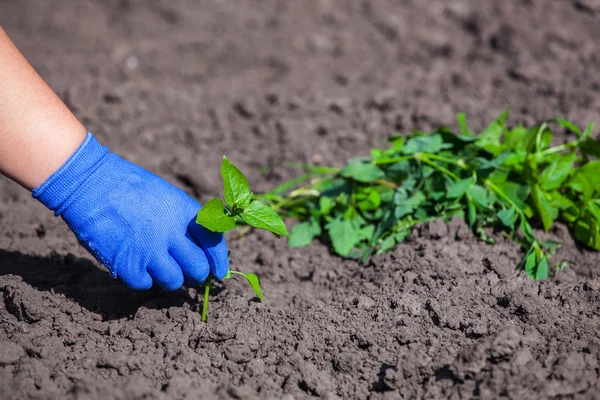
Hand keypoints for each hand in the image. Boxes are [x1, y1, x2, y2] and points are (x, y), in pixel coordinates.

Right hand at [33, 133, 228, 289]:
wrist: (90, 183)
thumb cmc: (129, 187)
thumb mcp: (167, 195)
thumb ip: (185, 221)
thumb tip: (201, 249)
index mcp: (185, 212)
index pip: (214, 244)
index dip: (219, 262)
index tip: (218, 272)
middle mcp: (172, 233)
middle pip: (198, 269)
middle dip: (195, 275)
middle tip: (188, 274)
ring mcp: (150, 250)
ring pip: (174, 281)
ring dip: (170, 279)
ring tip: (160, 268)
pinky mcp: (128, 264)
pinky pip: (145, 284)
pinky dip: (143, 280)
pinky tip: (138, 266)